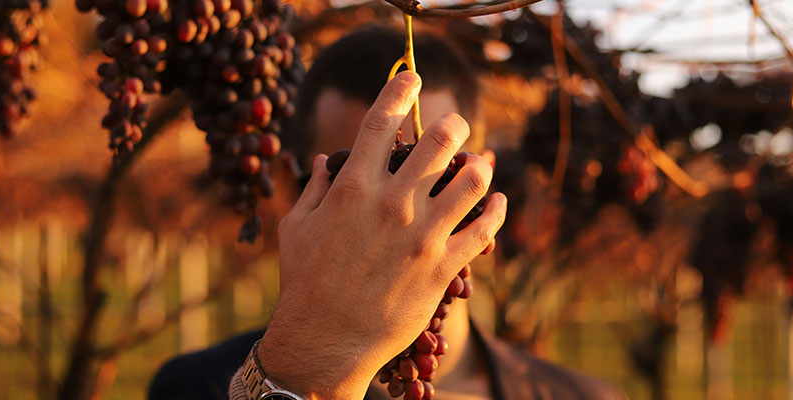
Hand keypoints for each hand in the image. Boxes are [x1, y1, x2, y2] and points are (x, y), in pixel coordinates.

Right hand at [258, 71, 506, 398]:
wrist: (325, 342)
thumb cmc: (303, 284)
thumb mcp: (295, 229)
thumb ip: (311, 189)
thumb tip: (322, 161)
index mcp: (351, 188)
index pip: (381, 121)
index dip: (400, 91)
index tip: (413, 77)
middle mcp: (391, 203)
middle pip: (438, 142)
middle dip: (452, 125)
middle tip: (454, 127)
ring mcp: (421, 235)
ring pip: (470, 181)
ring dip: (480, 165)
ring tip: (480, 164)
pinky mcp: (443, 267)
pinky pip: (483, 230)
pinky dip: (495, 210)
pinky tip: (496, 201)